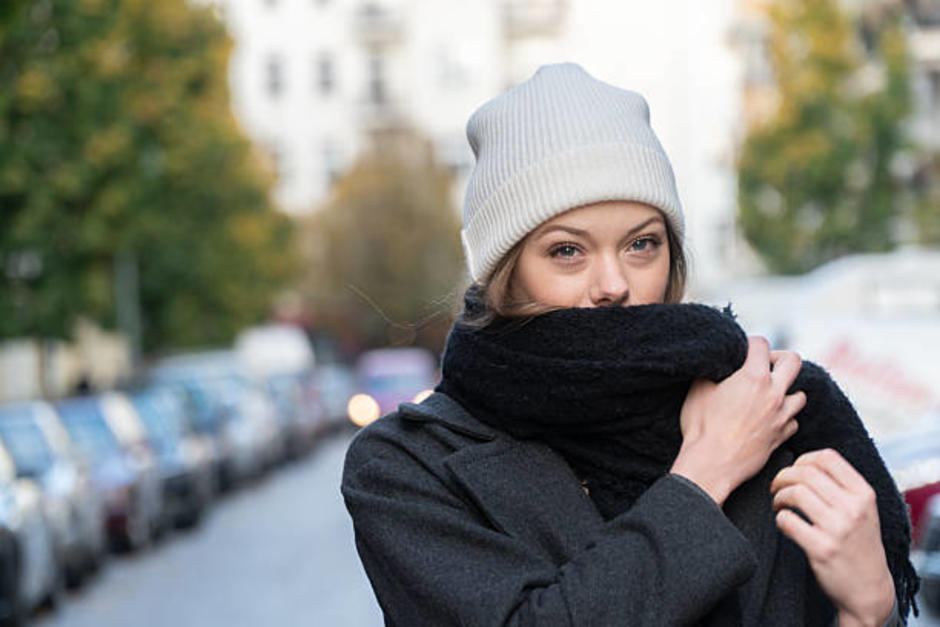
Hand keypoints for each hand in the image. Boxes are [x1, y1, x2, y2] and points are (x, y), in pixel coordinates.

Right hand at [670, 336, 805, 505]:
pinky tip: (770, 419)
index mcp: (754, 377)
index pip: (761, 344)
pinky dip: (784, 418)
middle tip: (764, 366)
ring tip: (769, 395)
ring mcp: (781, 416)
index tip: (743, 350)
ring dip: (786, 391)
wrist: (711, 465)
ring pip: (800, 395)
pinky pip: (793, 422)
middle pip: (794, 362)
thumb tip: (717, 365)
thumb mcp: (698, 390)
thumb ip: (712, 372)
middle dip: (779, 359)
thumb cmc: (702, 427)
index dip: (750, 343)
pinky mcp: (781, 437)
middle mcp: (774, 394)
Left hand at [771, 449, 894, 626]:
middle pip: (805, 473)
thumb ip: (842, 485)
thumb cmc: (859, 544)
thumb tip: (805, 462)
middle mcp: (853, 508)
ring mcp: (838, 529)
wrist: (869, 588)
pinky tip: (785, 523)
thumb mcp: (863, 509)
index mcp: (864, 493)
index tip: (794, 471)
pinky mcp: (822, 549)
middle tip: (776, 488)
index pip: (827, 457)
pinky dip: (779, 519)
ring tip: (778, 505)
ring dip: (778, 497)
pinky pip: (787, 521)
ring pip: (794, 493)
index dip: (803, 460)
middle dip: (782, 477)